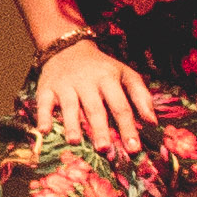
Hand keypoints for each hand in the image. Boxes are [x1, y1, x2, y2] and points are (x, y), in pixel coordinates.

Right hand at [30, 34, 157, 157]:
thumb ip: (140, 96)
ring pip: (70, 106)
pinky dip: (43, 116)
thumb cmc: (102, 68)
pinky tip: (44, 130)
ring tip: (74, 142)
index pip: (120, 105)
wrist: (68, 48)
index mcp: (109, 78)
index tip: (134, 148)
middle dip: (100, 128)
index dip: (127, 127)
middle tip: (104, 148)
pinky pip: (44, 103)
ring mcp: (65, 85)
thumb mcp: (125, 74)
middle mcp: (87, 82)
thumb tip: (152, 123)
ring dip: (72, 124)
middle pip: (95, 108)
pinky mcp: (46, 88)